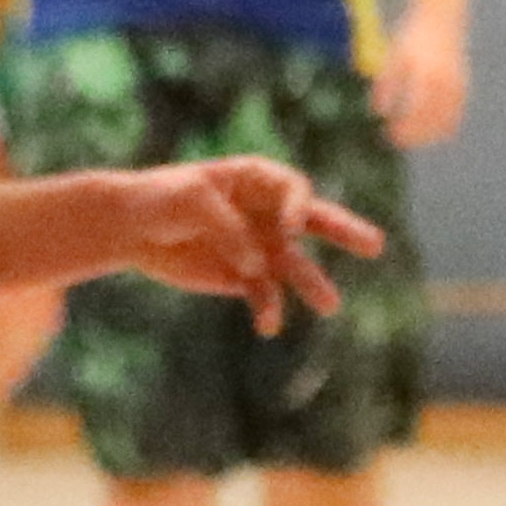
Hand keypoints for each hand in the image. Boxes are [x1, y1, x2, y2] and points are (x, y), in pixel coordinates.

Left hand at [120, 155, 382, 334]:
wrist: (130, 227)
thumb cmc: (161, 198)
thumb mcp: (191, 200)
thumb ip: (228, 228)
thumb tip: (257, 263)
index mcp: (257, 180)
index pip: (295, 189)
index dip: (299, 207)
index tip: (292, 228)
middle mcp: (266, 213)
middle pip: (315, 221)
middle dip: (344, 232)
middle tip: (376, 245)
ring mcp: (257, 246)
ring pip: (294, 266)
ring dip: (312, 284)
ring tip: (332, 306)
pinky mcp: (241, 277)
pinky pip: (264, 295)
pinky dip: (269, 309)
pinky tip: (267, 325)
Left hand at [373, 3, 467, 150]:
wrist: (443, 17)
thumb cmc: (413, 36)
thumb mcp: (394, 56)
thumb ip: (387, 84)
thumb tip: (378, 112)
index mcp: (426, 74)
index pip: (415, 112)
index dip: (402, 128)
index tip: (387, 134)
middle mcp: (445, 83)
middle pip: (432, 123)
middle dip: (415, 137)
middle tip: (397, 140)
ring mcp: (458, 86)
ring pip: (447, 123)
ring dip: (429, 136)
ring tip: (411, 137)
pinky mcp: (463, 87)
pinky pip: (455, 116)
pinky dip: (441, 127)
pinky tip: (426, 128)